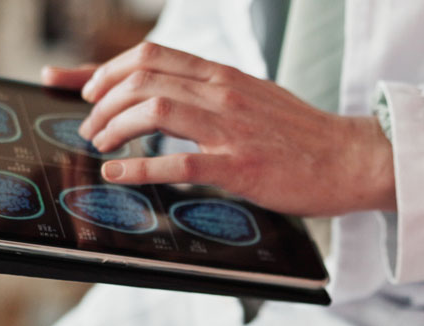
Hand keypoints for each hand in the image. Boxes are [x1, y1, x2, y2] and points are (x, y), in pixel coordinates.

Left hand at [42, 42, 394, 215]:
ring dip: (113, 126)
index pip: (149, 56)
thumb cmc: (301, 136)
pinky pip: (178, 160)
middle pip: (142, 76)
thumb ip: (212, 95)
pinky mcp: (239, 165)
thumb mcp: (253, 98)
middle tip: (88, 124)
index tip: (74, 84)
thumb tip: (171, 99)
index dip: (102, 69)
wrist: (350, 158)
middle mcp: (222, 92)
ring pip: (153, 109)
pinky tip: (118, 171)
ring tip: (99, 144)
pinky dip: (138, 164)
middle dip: (101, 99)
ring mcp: (230, 127)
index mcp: (223, 75)